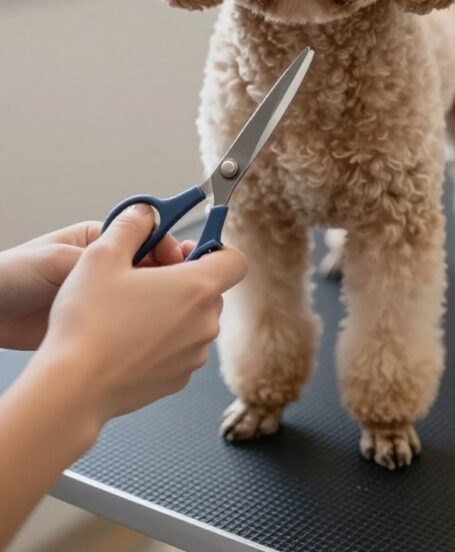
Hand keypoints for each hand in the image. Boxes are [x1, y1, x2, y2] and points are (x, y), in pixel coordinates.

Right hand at [37, 204, 246, 425]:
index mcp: (197, 288)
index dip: (215, 248)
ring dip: (172, 310)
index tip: (188, 247)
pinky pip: (179, 348)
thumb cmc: (89, 323)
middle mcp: (204, 324)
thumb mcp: (102, 255)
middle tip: (146, 275)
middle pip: (210, 289)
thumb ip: (131, 225)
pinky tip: (127, 338)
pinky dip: (162, 339)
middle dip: (184, 278)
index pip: (235, 260)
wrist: (73, 388)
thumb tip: (144, 213)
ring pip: (194, 320)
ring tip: (131, 308)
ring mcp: (192, 356)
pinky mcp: (176, 380)